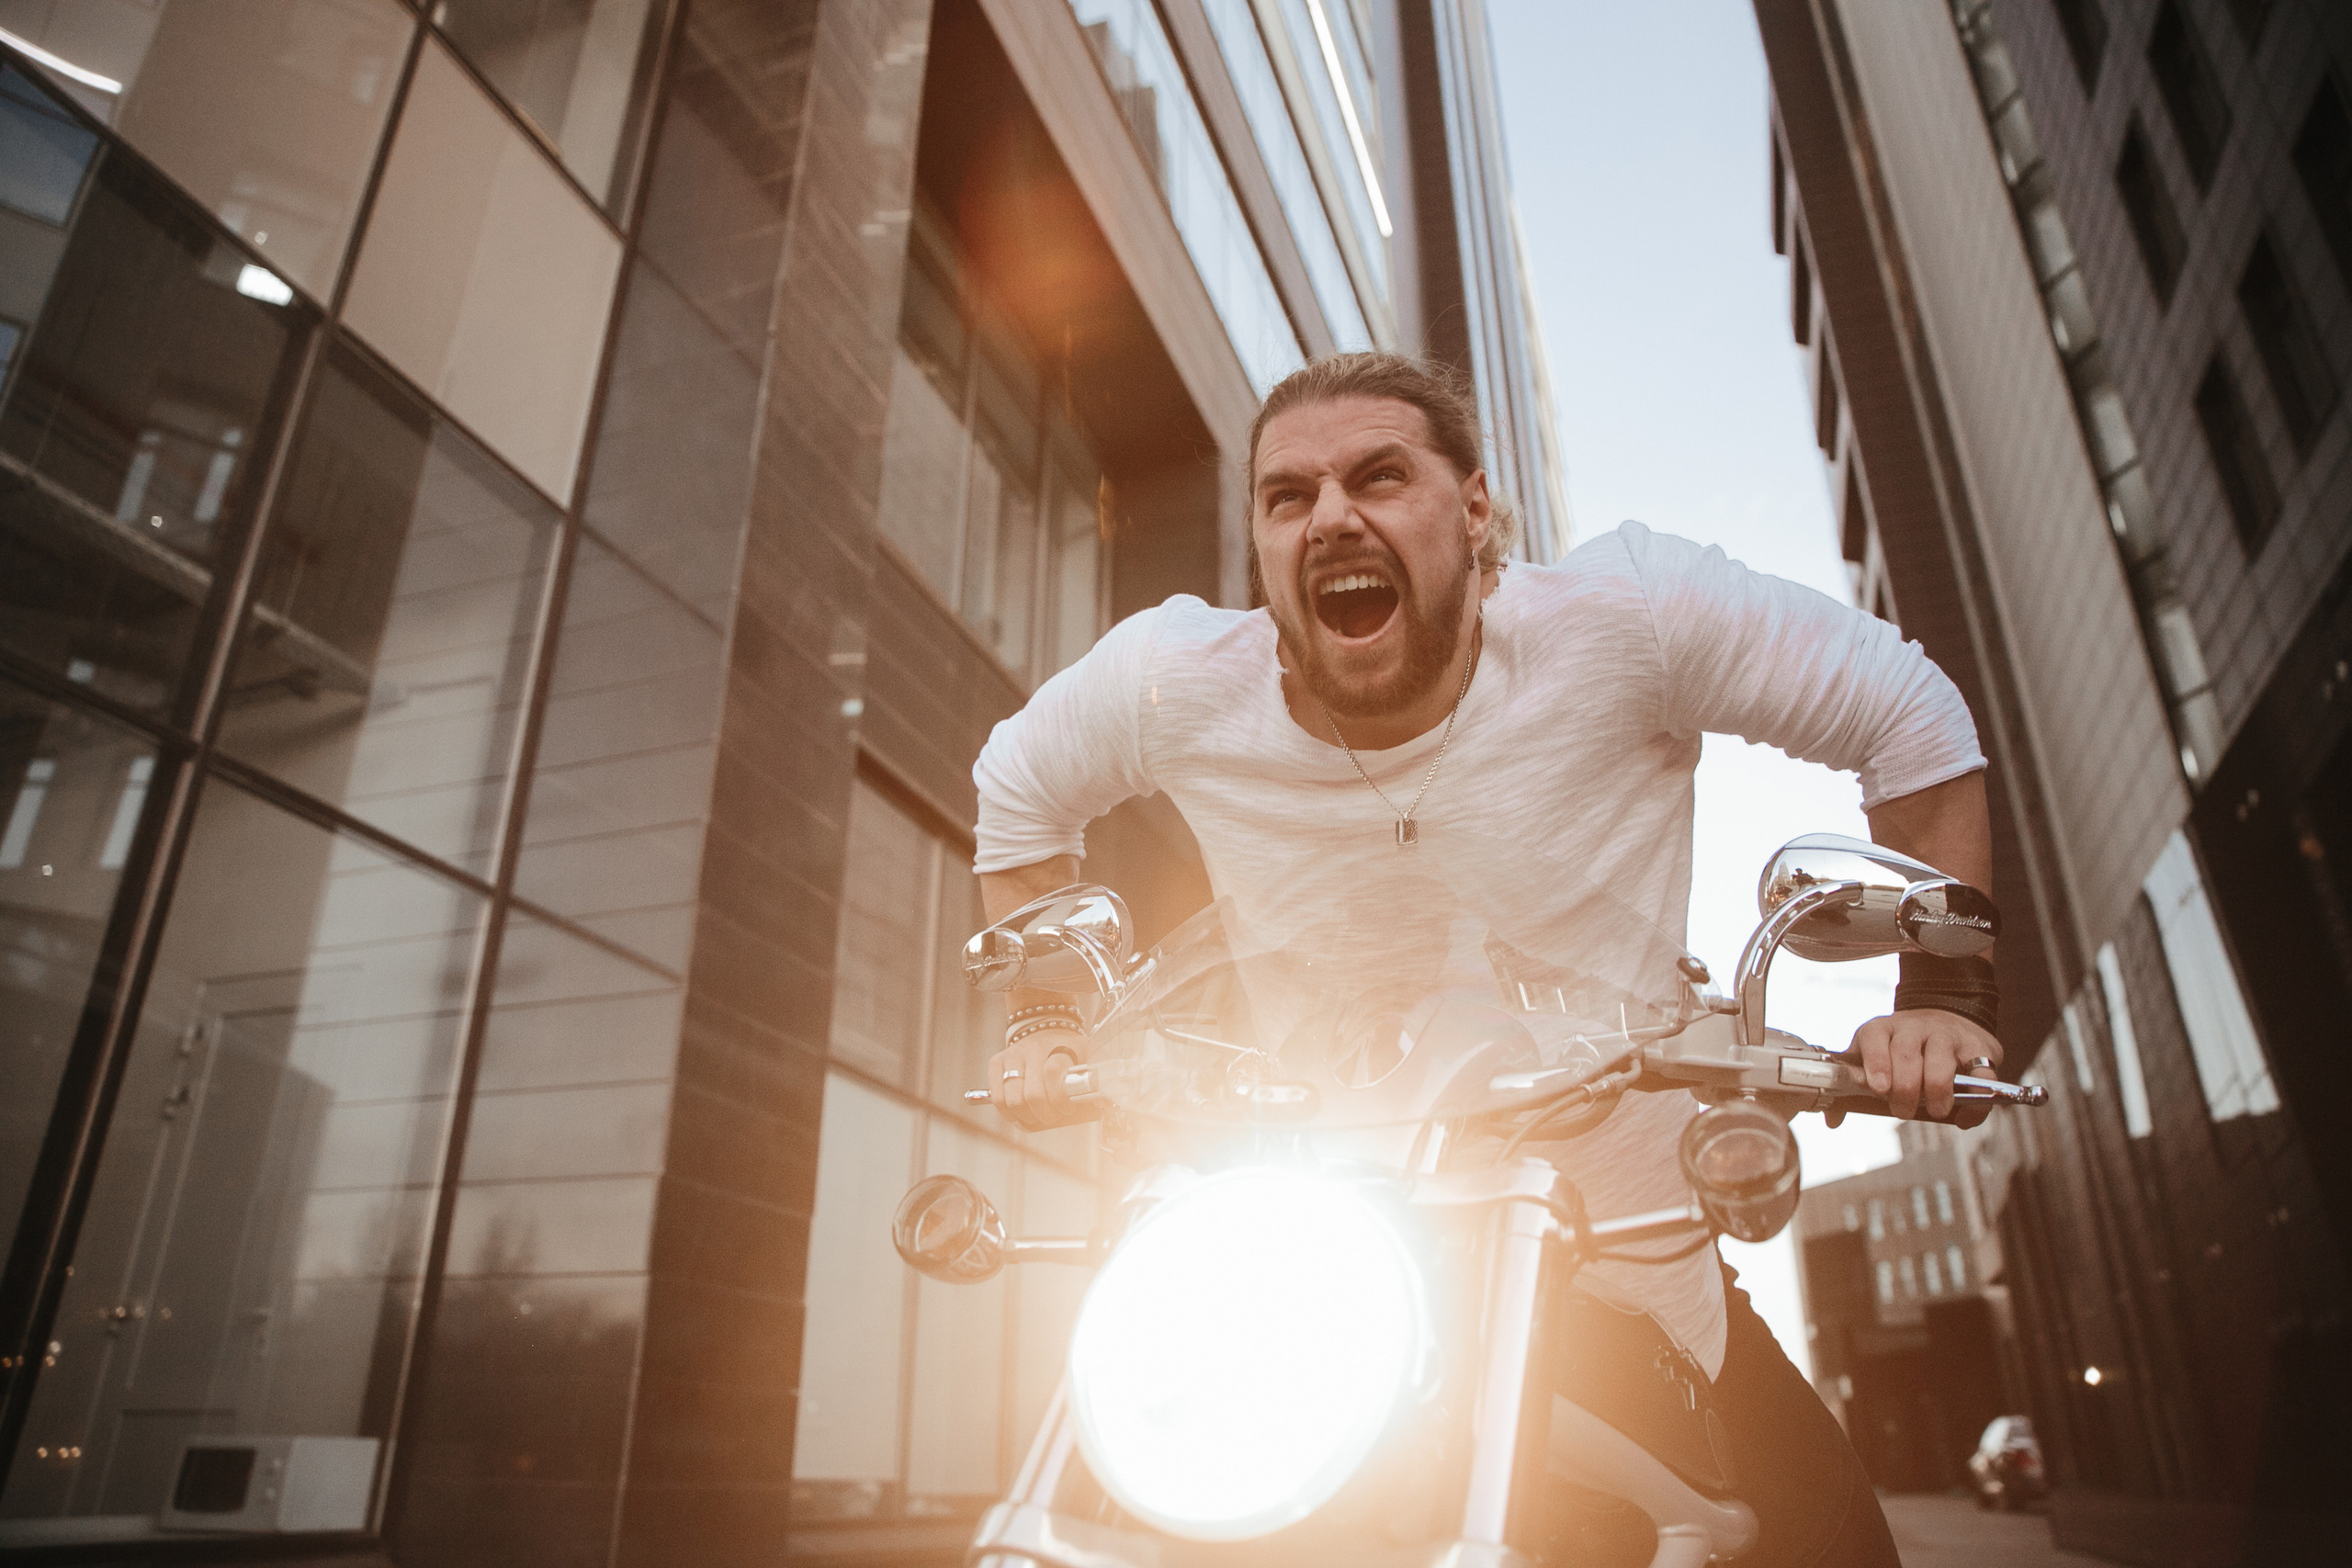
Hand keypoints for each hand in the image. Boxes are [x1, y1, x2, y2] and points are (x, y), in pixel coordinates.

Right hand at [988, 1023, 1091, 1129]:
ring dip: (1027, 1117)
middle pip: (1033, 1095)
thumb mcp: (1085, 1053)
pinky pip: (998, 1097)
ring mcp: (1012, 1056)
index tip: (1068, 1109)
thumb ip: (1095, 1074)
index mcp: (1057, 1047)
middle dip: (1045, 1114)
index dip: (1060, 1099)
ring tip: (1038, 1118)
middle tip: (1054, 1118)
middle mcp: (1032, 1050)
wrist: (1043, 1025)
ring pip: (1013, 1100)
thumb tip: (1106, 1100)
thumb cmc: (1067, 1048)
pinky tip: (1020, 1116)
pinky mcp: (996, 1062)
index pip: (1053, 1073)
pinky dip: (1008, 1113)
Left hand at [1849, 1008, 2001, 1123]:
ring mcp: (1947, 1035)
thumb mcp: (1871, 1058)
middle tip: (1902, 1111)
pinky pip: (1981, 1074)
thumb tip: (1832, 1120)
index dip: (1876, 1063)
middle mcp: (1913, 1027)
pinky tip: (1965, 1115)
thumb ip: (1851, 1087)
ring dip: (1937, 1089)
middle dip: (1905, 1087)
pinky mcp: (1978, 1049)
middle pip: (1907, 1053)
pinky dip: (1976, 1099)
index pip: (1874, 1038)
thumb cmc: (1901, 1049)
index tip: (1879, 1089)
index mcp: (1882, 1029)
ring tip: (1936, 1110)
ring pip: (1941, 1059)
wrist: (1946, 1018)